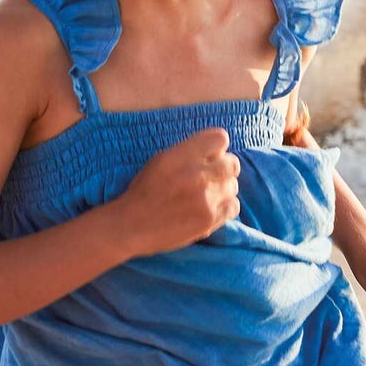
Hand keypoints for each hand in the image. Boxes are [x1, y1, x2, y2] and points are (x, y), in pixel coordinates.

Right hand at [115, 126, 240, 256]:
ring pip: (233, 186)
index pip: (220, 138)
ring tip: (207, 196)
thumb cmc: (144, 191)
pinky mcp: (210, 220)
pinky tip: (210, 208)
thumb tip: (216, 151)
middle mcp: (197, 175)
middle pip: (232, 163)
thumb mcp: (161, 160)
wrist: (131, 226)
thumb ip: (189, 152)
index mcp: (181, 155)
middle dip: (223, 169)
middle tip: (211, 177)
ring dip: (223, 189)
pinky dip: (225, 206)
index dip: (216, 148)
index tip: (210, 156)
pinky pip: (234, 206)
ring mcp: (206, 199)